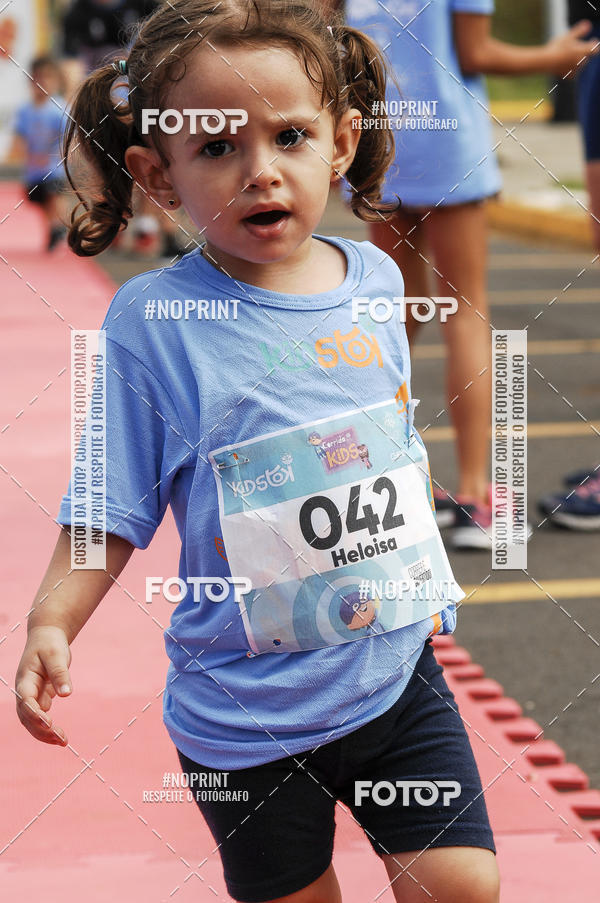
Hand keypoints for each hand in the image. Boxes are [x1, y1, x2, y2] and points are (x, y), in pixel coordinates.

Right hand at [15, 626, 71, 745]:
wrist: (47, 636)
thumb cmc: (50, 643)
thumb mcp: (56, 654)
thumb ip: (60, 673)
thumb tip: (66, 693)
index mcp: (25, 679)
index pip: (26, 701)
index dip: (35, 713)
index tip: (49, 723)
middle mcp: (24, 691)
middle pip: (27, 716)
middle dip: (41, 730)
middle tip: (61, 739)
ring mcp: (31, 695)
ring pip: (32, 721)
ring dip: (45, 734)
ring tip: (63, 742)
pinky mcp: (39, 697)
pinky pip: (41, 717)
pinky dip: (48, 728)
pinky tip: (60, 737)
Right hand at [546, 20, 599, 76]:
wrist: (547, 62)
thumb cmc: (557, 47)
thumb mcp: (568, 36)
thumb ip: (580, 31)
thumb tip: (589, 24)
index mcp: (584, 51)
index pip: (594, 49)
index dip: (594, 44)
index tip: (593, 40)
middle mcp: (582, 61)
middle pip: (586, 56)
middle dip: (582, 52)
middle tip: (574, 47)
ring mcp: (576, 69)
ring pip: (580, 65)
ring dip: (577, 61)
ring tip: (567, 56)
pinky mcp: (569, 76)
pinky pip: (574, 73)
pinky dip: (571, 70)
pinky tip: (566, 67)